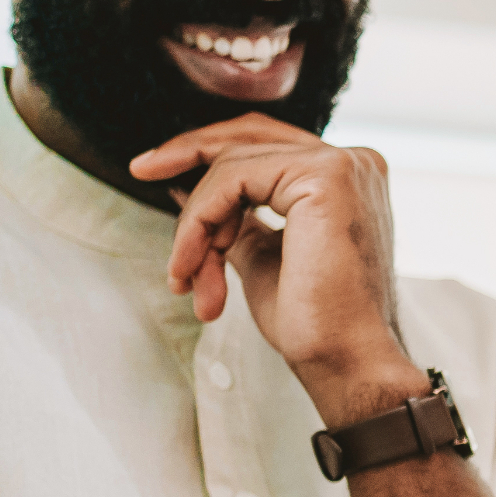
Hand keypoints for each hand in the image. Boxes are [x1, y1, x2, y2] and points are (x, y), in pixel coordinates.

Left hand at [129, 116, 420, 423]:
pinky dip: (202, 220)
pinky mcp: (324, 177)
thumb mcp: (265, 258)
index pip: (266, 145)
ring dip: (196, 222)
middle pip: (250, 134)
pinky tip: (196, 263)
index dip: (209, 154)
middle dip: (188, 152)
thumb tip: (190, 192)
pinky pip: (234, 179)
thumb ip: (238, 221)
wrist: (346, 363)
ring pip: (233, 164)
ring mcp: (342, 166)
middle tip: (142, 169)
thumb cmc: (316, 325)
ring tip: (188, 276)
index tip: (158, 171)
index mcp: (346, 179)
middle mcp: (353, 162)